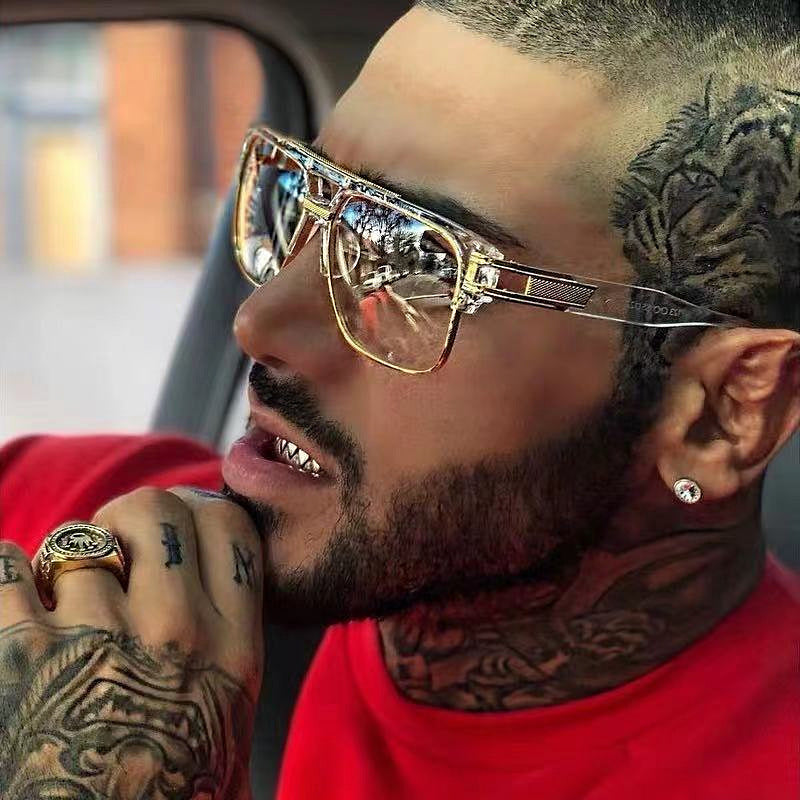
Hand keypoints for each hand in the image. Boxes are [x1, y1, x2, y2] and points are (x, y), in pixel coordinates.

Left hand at [0, 487, 263, 799]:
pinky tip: (15, 607)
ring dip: (59, 569)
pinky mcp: (17, 654)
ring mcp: (94, 639)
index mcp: (230, 652)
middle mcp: (173, 633)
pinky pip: (4, 563)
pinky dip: (5, 577)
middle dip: (128, 519)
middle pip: (156, 508)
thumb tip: (218, 592)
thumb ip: (232, 661)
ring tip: (56, 611)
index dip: (199, 512)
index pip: (230, 528)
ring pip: (74, 541)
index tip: (179, 528)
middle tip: (114, 553)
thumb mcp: (226, 738)